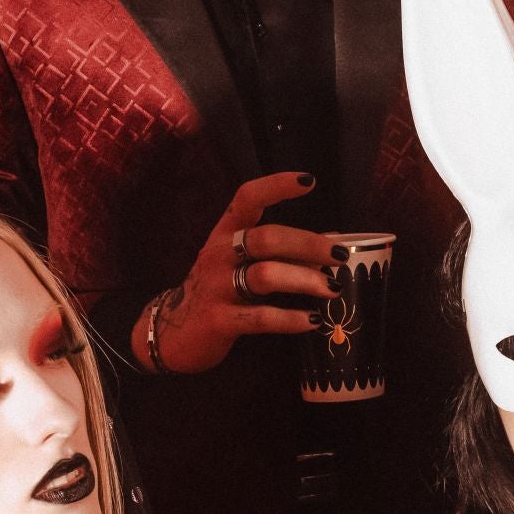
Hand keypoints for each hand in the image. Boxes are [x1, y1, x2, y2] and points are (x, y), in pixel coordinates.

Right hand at [137, 172, 338, 374]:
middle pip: (267, 238)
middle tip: (339, 256)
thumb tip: (329, 244)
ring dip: (305, 281)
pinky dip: (290, 319)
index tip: (308, 181)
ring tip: (332, 289)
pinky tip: (311, 321)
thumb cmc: (218, 292)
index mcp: (225, 234)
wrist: (174, 333)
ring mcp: (217, 287)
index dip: (276, 187)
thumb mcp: (240, 264)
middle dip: (308, 245)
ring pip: (266, 276)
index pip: (247, 198)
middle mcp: (219, 255)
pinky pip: (260, 318)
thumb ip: (279, 253)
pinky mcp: (219, 321)